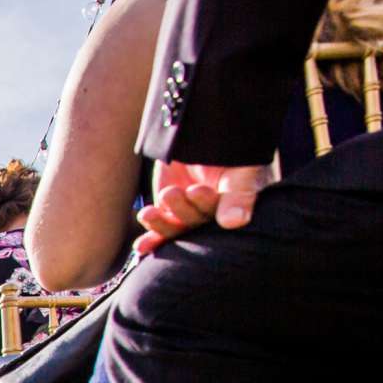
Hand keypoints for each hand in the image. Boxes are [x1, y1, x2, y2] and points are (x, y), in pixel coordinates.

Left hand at [134, 162, 268, 255]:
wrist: (201, 134)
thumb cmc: (229, 150)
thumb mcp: (240, 168)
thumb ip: (239, 195)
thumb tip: (234, 222)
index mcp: (235, 206)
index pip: (222, 214)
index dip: (205, 204)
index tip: (195, 190)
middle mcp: (213, 215)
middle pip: (195, 221)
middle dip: (182, 208)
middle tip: (172, 193)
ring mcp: (189, 214)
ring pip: (175, 228)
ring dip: (161, 223)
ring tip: (150, 212)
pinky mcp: (168, 212)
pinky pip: (160, 231)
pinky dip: (151, 240)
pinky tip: (142, 247)